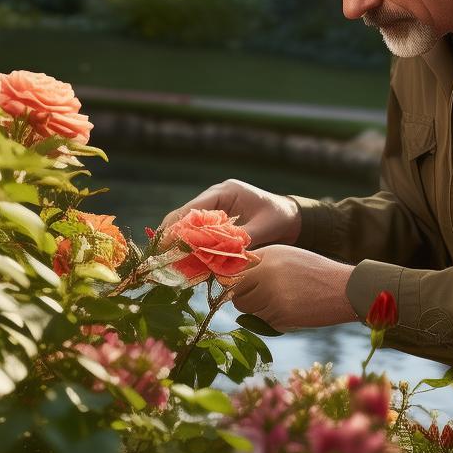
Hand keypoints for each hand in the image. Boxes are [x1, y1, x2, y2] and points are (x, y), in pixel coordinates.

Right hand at [159, 179, 300, 247]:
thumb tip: (219, 258)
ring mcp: (215, 208)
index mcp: (225, 192)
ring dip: (179, 241)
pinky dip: (191, 245)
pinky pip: (199, 232)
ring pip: (189, 224)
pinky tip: (183, 260)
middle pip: (185, 216)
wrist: (293, 217)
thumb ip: (241, 241)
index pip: (193, 209)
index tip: (165, 246)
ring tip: (166, 260)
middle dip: (172, 236)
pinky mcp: (217, 220)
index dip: (177, 228)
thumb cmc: (280, 218)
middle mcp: (215, 197)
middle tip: (159, 256)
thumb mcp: (263, 229)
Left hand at [230, 245, 357, 330]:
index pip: (233, 270)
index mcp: (268, 254)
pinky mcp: (281, 312)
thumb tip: (232, 279)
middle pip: (235, 292)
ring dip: (258, 312)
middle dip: (244, 299)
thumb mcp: (288, 257)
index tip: (237, 289)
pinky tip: (290, 312)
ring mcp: (272, 292)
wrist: (345, 289)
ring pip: (246, 310)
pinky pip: (262, 322)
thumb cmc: (316, 273)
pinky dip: (272, 321)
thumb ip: (262, 264)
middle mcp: (266, 270)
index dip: (233, 282)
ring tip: (280, 304)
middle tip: (262, 300)